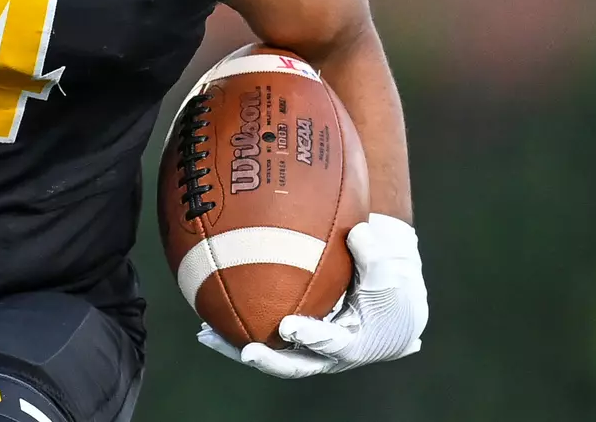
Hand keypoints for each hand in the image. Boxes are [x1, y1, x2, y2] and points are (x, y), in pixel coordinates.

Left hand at [197, 214, 426, 378]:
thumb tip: (358, 232)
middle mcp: (326, 354)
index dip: (311, 336)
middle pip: (293, 363)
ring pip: (269, 351)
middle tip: (246, 351)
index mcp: (354, 343)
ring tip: (205, 334)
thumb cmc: (391, 284)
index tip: (288, 327)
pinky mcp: (291, 336)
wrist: (390, 301)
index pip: (331, 343)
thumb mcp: (391, 270)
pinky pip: (260, 331)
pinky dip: (234, 323)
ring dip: (236, 346)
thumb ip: (374, 254)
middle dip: (268, 359)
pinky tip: (204, 309)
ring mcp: (306, 348)